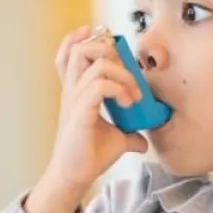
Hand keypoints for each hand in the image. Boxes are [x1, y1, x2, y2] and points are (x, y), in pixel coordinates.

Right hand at [26, 24, 148, 212]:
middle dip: (107, 50)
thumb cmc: (88, 156)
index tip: (102, 36)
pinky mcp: (81, 113)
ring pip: (96, 65)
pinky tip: (128, 102)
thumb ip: (129, 134)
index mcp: (75, 92)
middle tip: (125, 69)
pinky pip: (98, 86)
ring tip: (133, 94)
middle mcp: (72, 92)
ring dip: (122, 74)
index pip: (68, 55)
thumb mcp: (115, 139)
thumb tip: (144, 139)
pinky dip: (118, 89)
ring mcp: (74, 101)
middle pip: (80, 50)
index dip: (80, 39)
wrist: (74, 176)